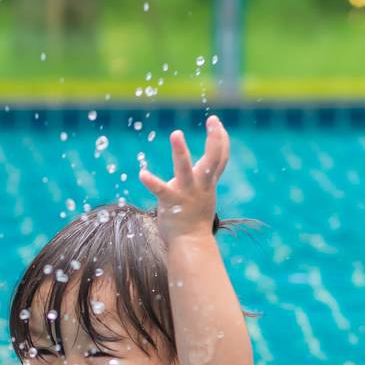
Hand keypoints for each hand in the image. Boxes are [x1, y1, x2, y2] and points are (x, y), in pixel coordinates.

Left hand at [138, 115, 229, 243]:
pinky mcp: (171, 203)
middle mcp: (201, 185)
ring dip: (181, 151)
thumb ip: (205, 178)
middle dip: (215, 139)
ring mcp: (186, 193)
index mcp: (208, 182)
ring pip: (185, 169)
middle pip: (213, 159)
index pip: (221, 157)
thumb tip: (208, 165)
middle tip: (213, 120)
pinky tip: (142, 173)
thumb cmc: (195, 218)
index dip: (221, 138)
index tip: (216, 122)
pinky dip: (152, 182)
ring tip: (176, 134)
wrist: (191, 244)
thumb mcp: (205, 193)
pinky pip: (161, 190)